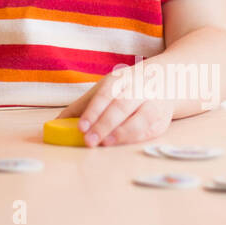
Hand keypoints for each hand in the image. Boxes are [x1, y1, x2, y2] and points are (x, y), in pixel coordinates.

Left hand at [56, 74, 176, 146]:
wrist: (169, 80)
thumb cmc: (128, 87)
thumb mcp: (106, 88)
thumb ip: (83, 105)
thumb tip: (56, 123)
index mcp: (121, 79)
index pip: (105, 94)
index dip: (93, 111)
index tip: (81, 127)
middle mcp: (139, 88)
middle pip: (122, 106)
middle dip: (105, 124)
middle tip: (89, 140)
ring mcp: (154, 103)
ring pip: (141, 118)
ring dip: (123, 133)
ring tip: (107, 143)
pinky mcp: (163, 120)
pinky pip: (151, 130)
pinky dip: (137, 139)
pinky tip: (123, 145)